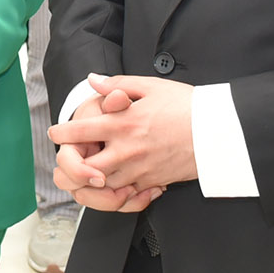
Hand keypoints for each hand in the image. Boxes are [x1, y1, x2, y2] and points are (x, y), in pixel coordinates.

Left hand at [49, 75, 195, 198]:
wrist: (218, 132)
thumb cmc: (187, 106)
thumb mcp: (151, 86)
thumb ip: (117, 85)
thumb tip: (94, 81)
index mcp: (122, 123)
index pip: (80, 131)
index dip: (62, 132)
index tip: (55, 132)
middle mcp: (126, 150)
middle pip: (84, 167)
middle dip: (72, 163)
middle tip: (69, 157)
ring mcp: (139, 169)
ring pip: (102, 183)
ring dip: (92, 177)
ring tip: (89, 168)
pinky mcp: (152, 181)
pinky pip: (125, 192)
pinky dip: (115, 188)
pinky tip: (115, 178)